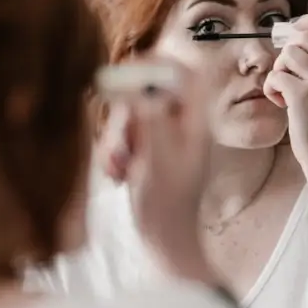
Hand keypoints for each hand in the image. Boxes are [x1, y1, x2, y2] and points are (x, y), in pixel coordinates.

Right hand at [96, 58, 216, 283]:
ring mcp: (160, 135)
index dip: (158, 65)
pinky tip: (117, 176)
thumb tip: (138, 85)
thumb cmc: (168, 206)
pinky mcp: (143, 148)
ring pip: (127, 114)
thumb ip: (149, 119)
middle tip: (121, 144)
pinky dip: (112, 153)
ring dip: (115, 139)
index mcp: (195, 121)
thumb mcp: (157, 159)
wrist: (163, 243)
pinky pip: (119, 135)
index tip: (128, 73)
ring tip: (120, 169)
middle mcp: (179, 123)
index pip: (183, 74)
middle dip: (125, 117)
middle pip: (147, 92)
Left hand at [263, 14, 307, 161]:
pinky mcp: (303, 94)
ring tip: (285, 90)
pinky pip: (275, 75)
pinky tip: (281, 102)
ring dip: (279, 71)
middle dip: (287, 53)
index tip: (296, 26)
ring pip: (287, 54)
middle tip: (288, 74)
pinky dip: (271, 88)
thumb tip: (293, 31)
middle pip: (302, 38)